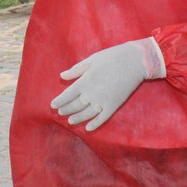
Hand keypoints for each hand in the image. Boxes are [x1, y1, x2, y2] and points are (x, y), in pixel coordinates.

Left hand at [50, 38, 164, 131]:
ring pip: (87, 114)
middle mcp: (92, 93)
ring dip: (77, 118)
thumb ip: (76, 70)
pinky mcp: (114, 105)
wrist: (134, 62)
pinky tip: (88, 128)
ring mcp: (103, 101)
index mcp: (85, 81)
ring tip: (70, 121)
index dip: (59, 101)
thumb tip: (62, 76)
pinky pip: (102, 118)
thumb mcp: (91, 60)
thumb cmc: (111, 58)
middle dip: (66, 109)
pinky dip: (95, 124)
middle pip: (75, 105)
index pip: (67, 95)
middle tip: (60, 113)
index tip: (52, 105)